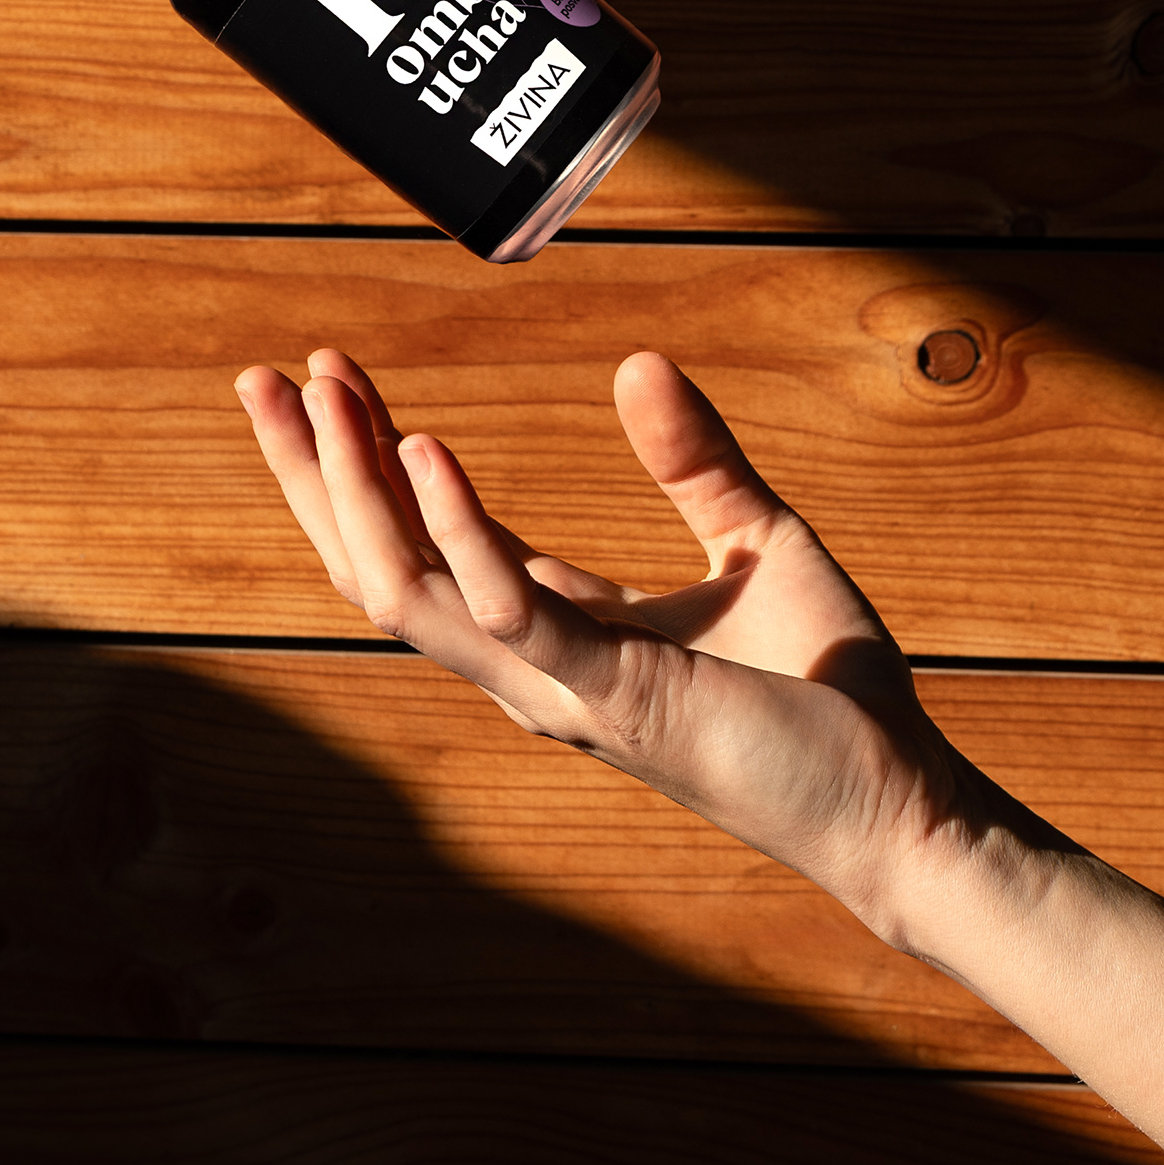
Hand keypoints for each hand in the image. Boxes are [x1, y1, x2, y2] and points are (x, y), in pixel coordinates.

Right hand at [233, 348, 1043, 932]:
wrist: (901, 802)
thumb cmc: (831, 694)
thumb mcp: (753, 541)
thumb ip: (693, 459)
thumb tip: (637, 362)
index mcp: (557, 631)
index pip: (428, 540)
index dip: (369, 459)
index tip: (329, 374)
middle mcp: (533, 666)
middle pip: (379, 565)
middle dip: (313, 474)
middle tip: (263, 379)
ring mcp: (560, 685)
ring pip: (408, 589)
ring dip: (352, 490)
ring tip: (322, 393)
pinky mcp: (612, 693)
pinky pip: (507, 608)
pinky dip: (459, 527)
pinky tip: (426, 447)